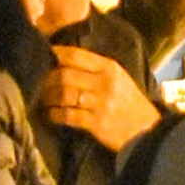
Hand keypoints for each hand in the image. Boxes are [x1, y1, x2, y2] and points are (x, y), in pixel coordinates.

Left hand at [42, 48, 157, 153]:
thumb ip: (96, 69)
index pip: (76, 55)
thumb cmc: (129, 102)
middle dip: (47, 78)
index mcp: (109, 68)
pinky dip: (55, 114)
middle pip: (65, 74)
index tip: (42, 55)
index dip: (55, 54)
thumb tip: (65, 60)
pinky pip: (68, 116)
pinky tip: (51, 114)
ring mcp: (100, 104)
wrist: (147, 130)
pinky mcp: (96, 123)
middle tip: (38, 81)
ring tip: (42, 99)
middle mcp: (104, 83)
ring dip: (48, 97)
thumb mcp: (119, 78)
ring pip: (64, 94)